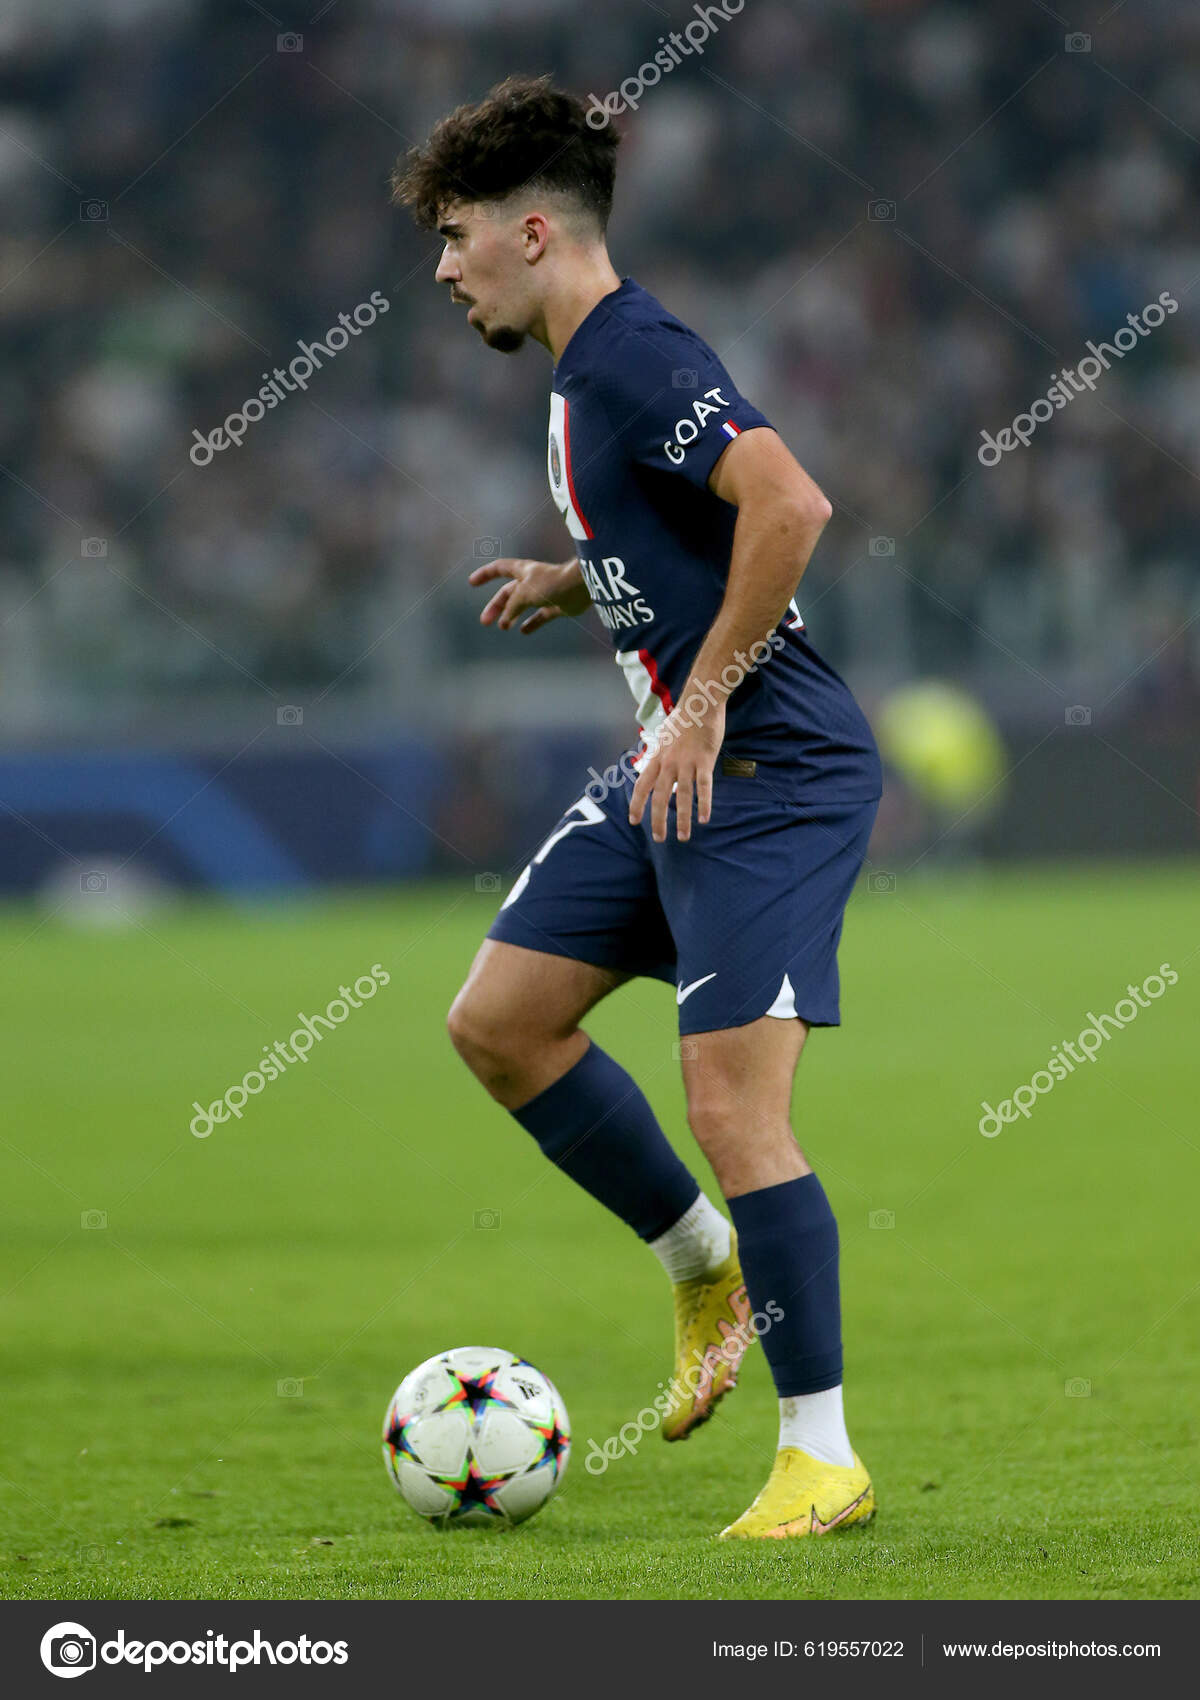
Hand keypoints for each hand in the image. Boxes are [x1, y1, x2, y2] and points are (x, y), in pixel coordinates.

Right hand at [468, 557, 588, 633]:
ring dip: (510, 615)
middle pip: (508, 592)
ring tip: (502, 627)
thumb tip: (505, 620)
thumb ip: (511, 605)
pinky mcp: (556, 606)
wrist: (581, 587)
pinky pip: (540, 616)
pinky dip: (531, 623)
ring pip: (522, 605)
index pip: (499, 568)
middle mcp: (532, 581)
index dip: (485, 574)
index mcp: (522, 570)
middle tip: (484, 621)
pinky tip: (524, 631)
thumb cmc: (551, 584)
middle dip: (495, 606)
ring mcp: (544, 593)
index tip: (472, 582)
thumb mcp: (524, 593)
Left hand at [629, 696, 725, 842]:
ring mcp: (686, 762)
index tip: (634, 821)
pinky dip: (704, 803)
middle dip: (658, 820)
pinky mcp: (704, 761)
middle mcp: (668, 763)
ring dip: (683, 819)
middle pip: (660, 797)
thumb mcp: (664, 737)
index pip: (642, 785)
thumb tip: (656, 765)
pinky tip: (704, 819)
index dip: (637, 804)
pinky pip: (704, 786)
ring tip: (684, 837)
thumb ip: (660, 754)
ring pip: (683, 796)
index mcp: (657, 758)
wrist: (700, 702)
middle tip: (659, 839)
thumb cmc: (684, 719)